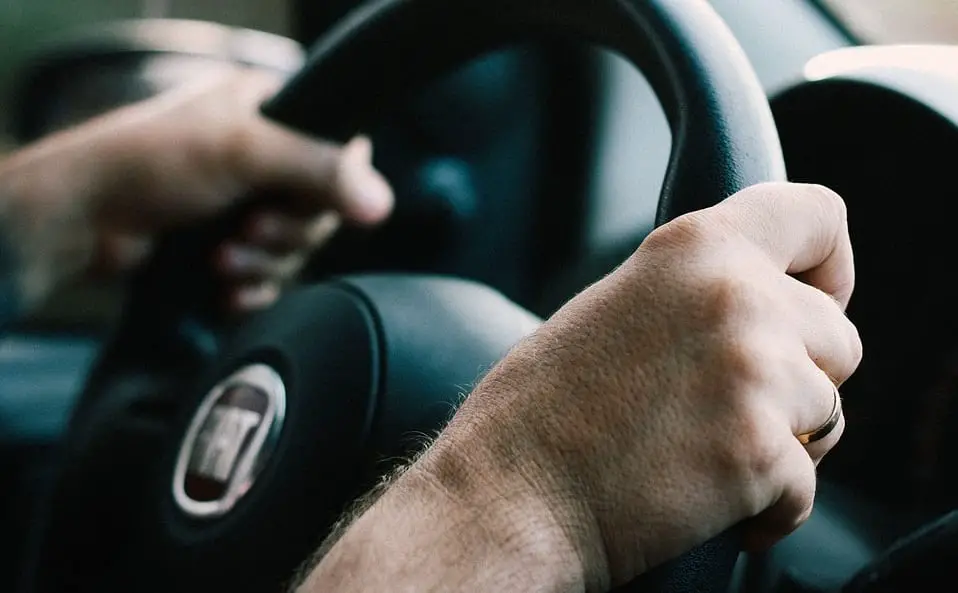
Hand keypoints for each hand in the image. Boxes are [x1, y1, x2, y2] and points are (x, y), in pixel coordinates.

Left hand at [0, 69, 392, 311]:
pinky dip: (253, 288)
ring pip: (294, 250)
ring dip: (263, 264)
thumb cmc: (150, 163)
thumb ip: (319, 170)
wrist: (83, 220)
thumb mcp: (244, 151)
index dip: (333, 187)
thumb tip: (381, 202)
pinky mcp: (229, 245)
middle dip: (286, 234)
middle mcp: (262, 156)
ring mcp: (245, 203)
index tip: (306, 203)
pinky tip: (227, 290)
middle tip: (249, 230)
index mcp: (270, 111)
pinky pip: (270, 278)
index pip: (341, 151)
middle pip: (320, 210)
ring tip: (221, 259)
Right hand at [297, 182, 861, 591]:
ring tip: (707, 454)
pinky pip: (807, 486)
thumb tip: (760, 310)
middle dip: (801, 377)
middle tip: (732, 407)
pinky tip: (707, 499)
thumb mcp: (618, 305)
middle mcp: (736, 297)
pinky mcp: (761, 454)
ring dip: (786, 440)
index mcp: (694, 248)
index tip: (815, 300)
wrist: (507, 494)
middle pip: (839, 336)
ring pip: (829, 412)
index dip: (829, 265)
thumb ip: (696, 293)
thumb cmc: (541, 410)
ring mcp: (755, 375)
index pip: (819, 216)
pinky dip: (768, 505)